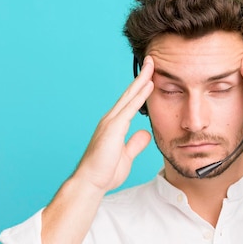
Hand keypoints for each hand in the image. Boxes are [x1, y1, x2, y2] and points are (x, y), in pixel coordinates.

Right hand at [73, 56, 154, 193]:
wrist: (90, 183)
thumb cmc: (105, 172)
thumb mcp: (126, 156)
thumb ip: (135, 143)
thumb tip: (144, 133)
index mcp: (114, 125)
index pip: (130, 102)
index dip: (140, 88)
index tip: (150, 75)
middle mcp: (111, 119)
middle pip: (130, 93)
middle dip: (141, 76)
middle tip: (152, 60)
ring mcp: (111, 122)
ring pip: (130, 96)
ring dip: (142, 80)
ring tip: (152, 65)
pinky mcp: (113, 128)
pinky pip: (130, 108)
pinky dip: (140, 95)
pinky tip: (149, 85)